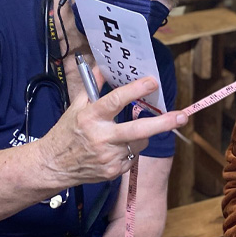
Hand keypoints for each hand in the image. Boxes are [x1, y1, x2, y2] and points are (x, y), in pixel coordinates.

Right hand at [39, 77, 187, 183]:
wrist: (53, 166)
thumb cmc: (66, 132)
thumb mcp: (75, 106)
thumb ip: (93, 86)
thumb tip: (105, 64)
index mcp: (90, 118)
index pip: (115, 101)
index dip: (135, 90)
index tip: (152, 82)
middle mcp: (101, 138)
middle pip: (138, 130)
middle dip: (163, 123)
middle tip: (182, 116)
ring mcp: (109, 157)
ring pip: (139, 143)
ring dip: (139, 136)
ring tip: (121, 135)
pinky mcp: (114, 171)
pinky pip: (132, 156)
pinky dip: (129, 150)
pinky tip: (113, 150)